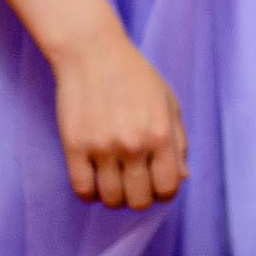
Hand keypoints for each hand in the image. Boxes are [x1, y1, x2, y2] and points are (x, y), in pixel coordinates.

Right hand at [51, 26, 185, 208]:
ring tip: (114, 182)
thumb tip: (182, 178)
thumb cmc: (136, 78)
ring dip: (114, 197)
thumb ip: (178, 143)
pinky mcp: (74, 147)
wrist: (93, 55)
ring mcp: (102, 148)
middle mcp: (133, 145)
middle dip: (139, 198)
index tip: (158, 188)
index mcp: (161, 134)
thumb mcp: (169, 104)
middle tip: (135, 186)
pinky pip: (82, 189)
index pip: (168, 187)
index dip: (165, 194)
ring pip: (109, 199)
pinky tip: (94, 180)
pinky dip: (90, 193)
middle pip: (138, 200)